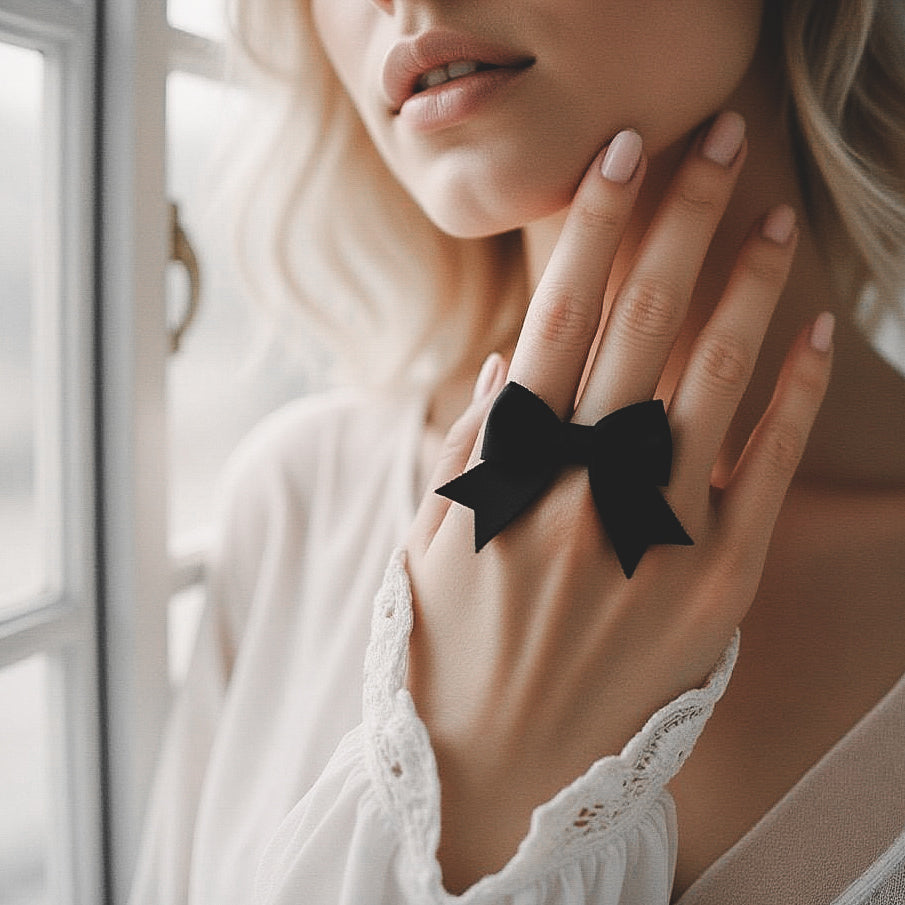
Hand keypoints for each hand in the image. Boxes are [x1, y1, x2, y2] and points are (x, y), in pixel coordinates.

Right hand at [404, 113, 831, 891]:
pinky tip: (809, 332)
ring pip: (709, 379)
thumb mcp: (432, 533)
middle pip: (642, 322)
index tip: (619, 156)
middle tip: (710, 140)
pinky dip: (787, 396)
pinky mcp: (712, 587)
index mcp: (509, 466)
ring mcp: (654, 534)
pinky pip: (759, 472)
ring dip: (744, 287)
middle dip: (677, 219)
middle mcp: (583, 484)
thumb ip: (475, 438)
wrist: (493, 765)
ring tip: (768, 216)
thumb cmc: (448, 639)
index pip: (558, 313)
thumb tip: (513, 357)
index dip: (592, 226)